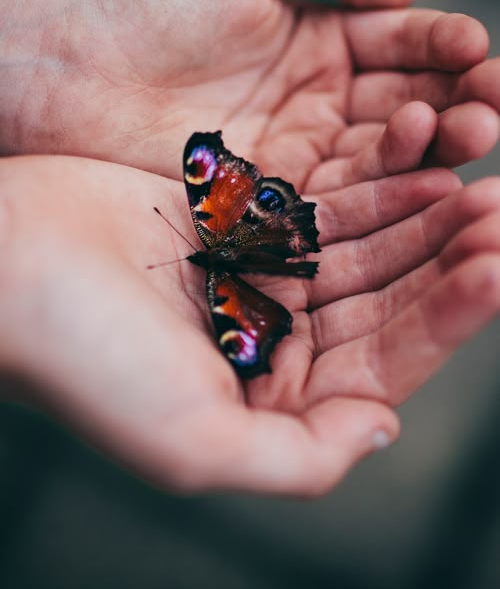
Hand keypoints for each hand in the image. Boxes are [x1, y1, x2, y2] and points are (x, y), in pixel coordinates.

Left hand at [1, 0, 497, 187]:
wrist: (70, 65)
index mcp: (313, 40)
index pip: (396, 44)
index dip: (440, 45)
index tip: (475, 49)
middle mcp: (311, 102)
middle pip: (401, 104)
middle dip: (453, 101)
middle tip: (489, 103)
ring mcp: (293, 154)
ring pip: (379, 153)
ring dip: (431, 145)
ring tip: (472, 132)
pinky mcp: (268, 198)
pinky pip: (338, 194)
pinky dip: (383, 189)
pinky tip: (424, 180)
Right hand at [2, 155, 498, 495]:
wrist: (7, 265)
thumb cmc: (82, 359)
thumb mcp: (192, 444)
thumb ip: (298, 458)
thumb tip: (383, 431)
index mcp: (268, 399)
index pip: (384, 363)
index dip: (447, 318)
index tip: (497, 269)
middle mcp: (269, 339)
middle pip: (384, 300)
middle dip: (449, 262)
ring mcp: (256, 276)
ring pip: (363, 249)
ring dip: (422, 218)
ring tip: (479, 186)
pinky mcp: (239, 224)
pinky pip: (322, 206)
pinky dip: (372, 187)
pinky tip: (418, 166)